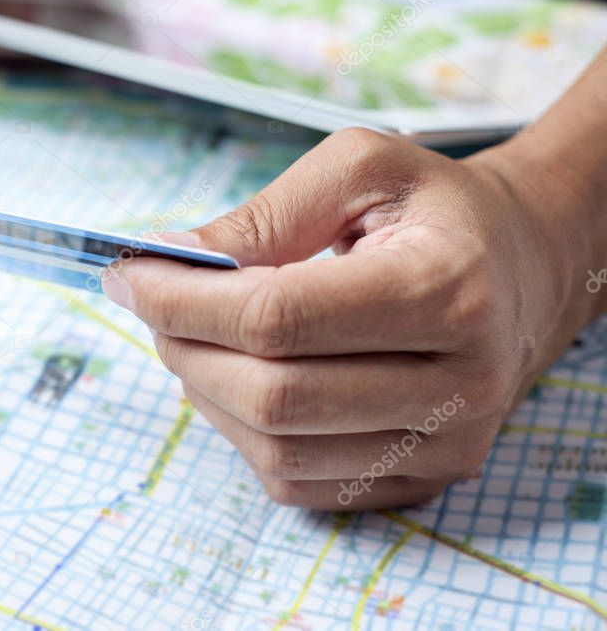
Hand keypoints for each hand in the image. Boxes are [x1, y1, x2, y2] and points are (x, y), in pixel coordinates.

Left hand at [102, 127, 601, 509]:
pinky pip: (299, 481)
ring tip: (194, 336)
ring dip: (207, 392)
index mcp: (443, 288)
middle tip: (153, 303)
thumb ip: (264, 215)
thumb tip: (174, 263)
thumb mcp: (359, 169)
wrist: (520, 269)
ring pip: (278, 450)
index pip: (277, 319)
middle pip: (272, 395)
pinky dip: (244, 433)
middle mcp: (455, 383)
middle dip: (184, 346)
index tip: (128, 274)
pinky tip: (237, 380)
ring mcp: (444, 445)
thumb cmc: (437, 212)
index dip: (182, 300)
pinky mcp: (422, 479)